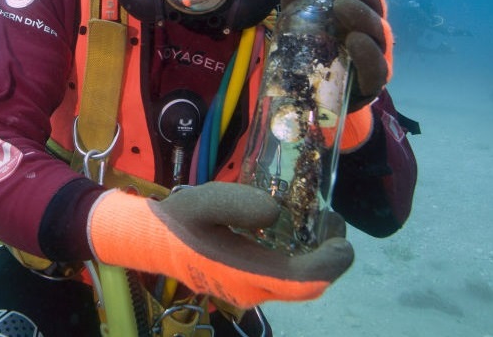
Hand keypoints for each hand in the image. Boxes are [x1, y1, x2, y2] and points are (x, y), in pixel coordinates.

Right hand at [87, 182, 352, 308]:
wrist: (153, 240)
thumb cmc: (178, 221)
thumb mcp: (203, 201)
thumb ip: (238, 203)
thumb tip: (277, 212)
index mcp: (246, 273)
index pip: (305, 281)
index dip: (332, 261)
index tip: (340, 233)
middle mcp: (254, 288)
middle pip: (309, 285)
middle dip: (330, 255)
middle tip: (331, 219)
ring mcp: (252, 289)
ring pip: (299, 282)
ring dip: (317, 255)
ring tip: (319, 219)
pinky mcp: (248, 282)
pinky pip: (286, 276)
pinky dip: (301, 256)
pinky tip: (296, 228)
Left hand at [281, 0, 391, 109]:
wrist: (317, 100)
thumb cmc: (312, 55)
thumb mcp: (299, 26)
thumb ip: (296, 4)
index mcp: (356, 10)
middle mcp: (370, 29)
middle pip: (373, 2)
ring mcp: (375, 55)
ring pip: (378, 31)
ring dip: (362, 14)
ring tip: (341, 5)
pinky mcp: (373, 82)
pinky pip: (377, 67)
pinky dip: (367, 53)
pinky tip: (355, 40)